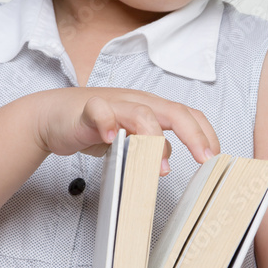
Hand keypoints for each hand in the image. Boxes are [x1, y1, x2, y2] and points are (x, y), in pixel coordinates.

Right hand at [31, 87, 219, 176]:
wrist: (53, 116)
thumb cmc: (93, 126)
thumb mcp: (129, 139)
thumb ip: (149, 146)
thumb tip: (169, 159)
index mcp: (151, 108)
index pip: (187, 115)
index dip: (204, 134)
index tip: (214, 157)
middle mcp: (137, 102)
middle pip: (173, 111)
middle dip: (193, 135)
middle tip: (204, 159)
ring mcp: (114, 104)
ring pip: (142, 112)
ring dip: (154, 137)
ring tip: (159, 165)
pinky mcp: (89, 109)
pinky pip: (101, 112)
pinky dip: (108, 123)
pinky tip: (112, 138)